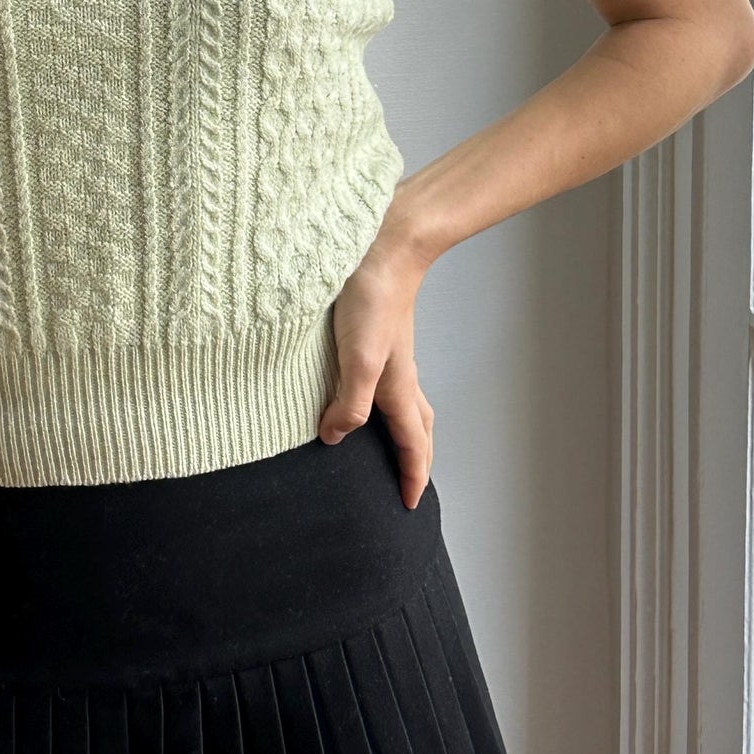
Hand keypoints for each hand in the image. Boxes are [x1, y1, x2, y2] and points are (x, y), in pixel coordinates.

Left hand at [319, 244, 433, 507]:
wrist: (384, 247)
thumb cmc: (373, 300)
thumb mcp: (358, 359)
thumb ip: (349, 402)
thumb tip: (336, 437)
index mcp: (399, 388)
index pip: (413, 444)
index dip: (412, 476)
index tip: (410, 505)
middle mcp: (400, 375)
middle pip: (417, 427)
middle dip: (416, 458)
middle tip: (407, 482)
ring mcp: (391, 354)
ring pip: (405, 403)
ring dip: (402, 430)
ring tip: (387, 446)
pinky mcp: (378, 335)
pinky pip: (386, 381)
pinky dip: (382, 401)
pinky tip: (360, 391)